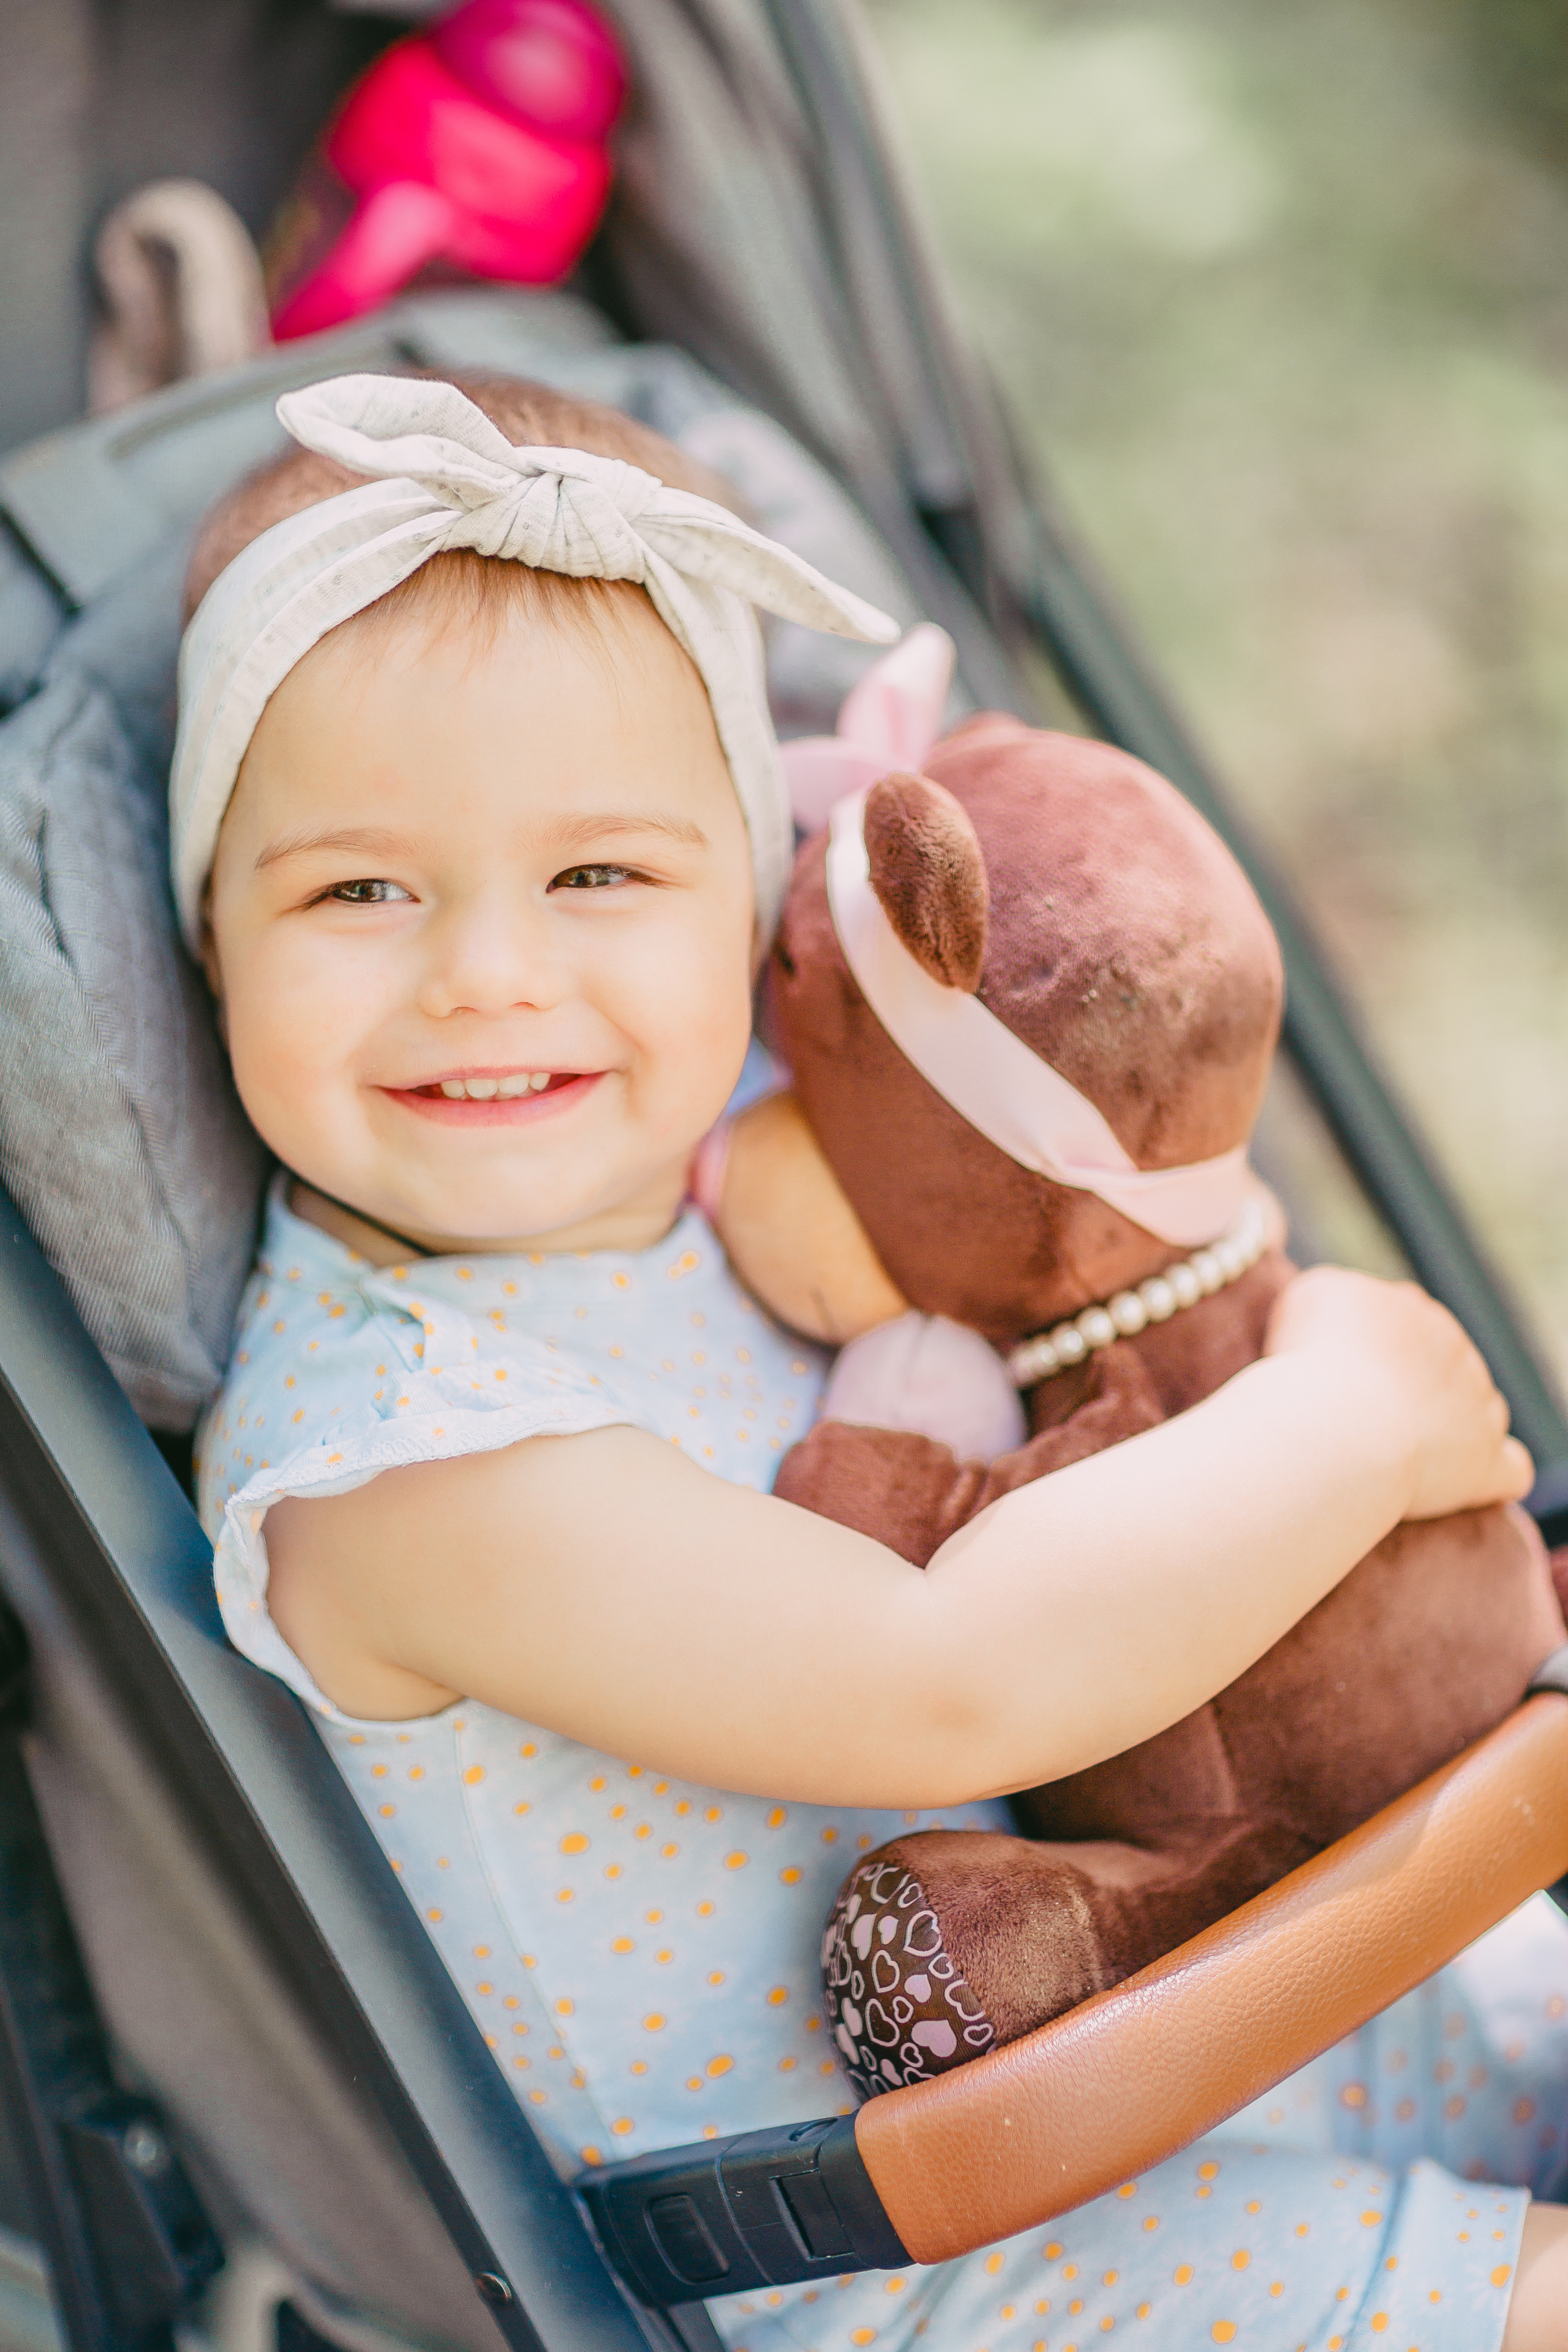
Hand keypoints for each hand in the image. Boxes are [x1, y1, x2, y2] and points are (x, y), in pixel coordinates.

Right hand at [1264, 1266, 1533, 1519]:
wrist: (1341, 1425)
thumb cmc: (1314, 1363)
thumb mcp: (1310, 1297)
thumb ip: (1336, 1293)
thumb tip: (1342, 1311)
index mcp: (1408, 1307)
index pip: (1399, 1319)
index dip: (1371, 1349)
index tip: (1335, 1376)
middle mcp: (1453, 1348)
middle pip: (1442, 1362)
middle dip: (1411, 1387)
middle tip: (1356, 1417)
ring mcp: (1479, 1405)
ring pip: (1479, 1409)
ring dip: (1453, 1426)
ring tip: (1399, 1451)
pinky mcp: (1488, 1462)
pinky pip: (1511, 1467)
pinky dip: (1493, 1472)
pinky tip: (1464, 1479)